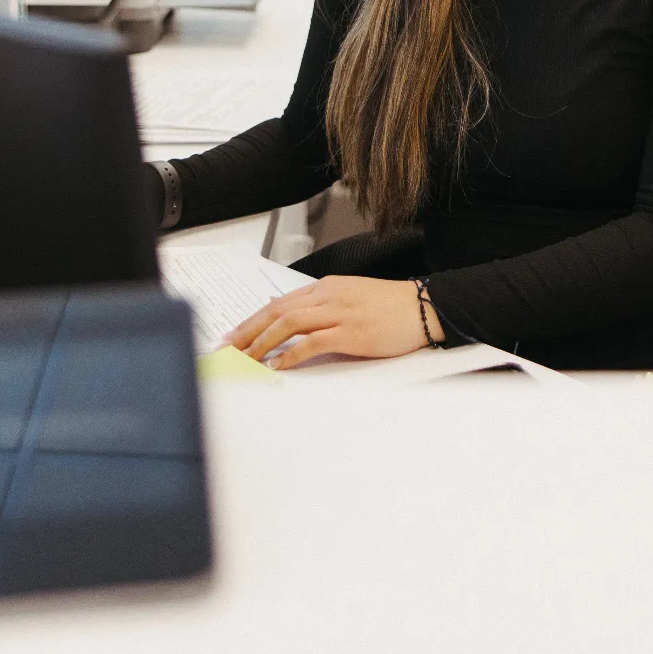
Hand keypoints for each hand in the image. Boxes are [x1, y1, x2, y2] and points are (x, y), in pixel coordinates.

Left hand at [224, 275, 443, 369]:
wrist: (424, 306)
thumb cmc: (390, 306)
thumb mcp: (350, 296)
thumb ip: (320, 304)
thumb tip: (286, 311)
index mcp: (327, 288)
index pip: (279, 303)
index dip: (252, 320)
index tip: (233, 335)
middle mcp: (329, 296)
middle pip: (277, 311)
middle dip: (248, 331)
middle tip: (228, 348)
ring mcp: (339, 313)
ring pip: (289, 323)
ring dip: (263, 342)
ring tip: (246, 358)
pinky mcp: (351, 332)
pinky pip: (313, 343)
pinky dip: (291, 354)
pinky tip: (278, 365)